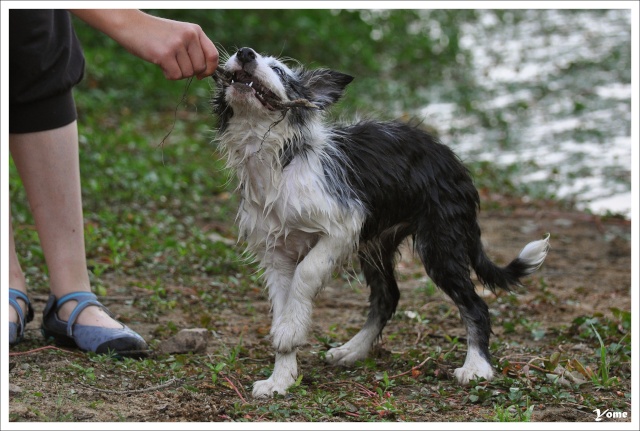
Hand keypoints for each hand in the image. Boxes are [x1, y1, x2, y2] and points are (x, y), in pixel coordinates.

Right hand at [71, 9, 218, 79]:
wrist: (130, 24)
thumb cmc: (155, 34)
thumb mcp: (179, 35)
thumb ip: (194, 49)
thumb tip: (204, 74)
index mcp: (195, 30)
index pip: (213, 56)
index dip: (209, 69)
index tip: (201, 75)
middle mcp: (189, 36)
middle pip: (200, 68)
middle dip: (189, 72)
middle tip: (175, 63)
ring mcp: (177, 44)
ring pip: (188, 73)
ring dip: (177, 72)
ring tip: (166, 60)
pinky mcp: (165, 54)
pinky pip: (175, 76)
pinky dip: (168, 74)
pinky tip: (160, 63)